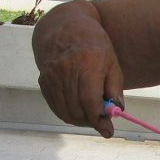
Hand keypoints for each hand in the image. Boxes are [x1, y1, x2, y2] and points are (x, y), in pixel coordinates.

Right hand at [35, 12, 124, 137]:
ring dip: (81, 120)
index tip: (108, 132)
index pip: (90, 101)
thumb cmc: (94, 44)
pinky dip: (68, 114)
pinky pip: (56, 107)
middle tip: (102, 123)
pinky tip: (79, 110)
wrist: (63, 27)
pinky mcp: (43, 81)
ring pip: (66, 112)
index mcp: (87, 63)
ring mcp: (52, 76)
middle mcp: (66, 70)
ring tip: (91, 116)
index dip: (99, 120)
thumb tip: (116, 112)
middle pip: (78, 110)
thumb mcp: (112, 61)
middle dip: (92, 122)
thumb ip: (115, 88)